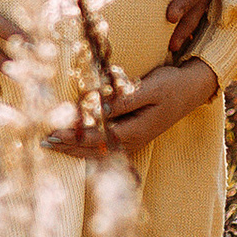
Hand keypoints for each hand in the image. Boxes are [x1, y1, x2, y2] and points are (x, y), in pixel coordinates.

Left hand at [45, 55, 222, 156]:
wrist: (192, 89)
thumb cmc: (171, 85)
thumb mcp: (150, 88)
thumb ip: (125, 100)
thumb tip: (100, 108)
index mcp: (135, 130)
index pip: (98, 136)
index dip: (75, 136)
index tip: (54, 132)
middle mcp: (133, 141)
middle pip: (95, 149)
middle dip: (69, 146)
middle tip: (44, 142)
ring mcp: (133, 141)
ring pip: (99, 152)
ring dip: (75, 150)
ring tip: (53, 146)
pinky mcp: (133, 137)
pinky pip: (106, 149)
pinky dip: (88, 149)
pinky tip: (74, 148)